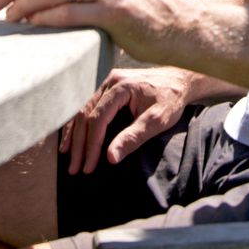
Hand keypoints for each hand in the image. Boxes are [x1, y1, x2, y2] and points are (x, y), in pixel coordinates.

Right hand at [60, 67, 199, 173]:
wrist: (181, 79)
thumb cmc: (172, 99)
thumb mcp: (157, 121)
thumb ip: (133, 137)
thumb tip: (110, 158)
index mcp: (121, 87)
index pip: (98, 119)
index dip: (91, 145)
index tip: (88, 166)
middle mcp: (110, 81)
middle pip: (85, 115)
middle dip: (79, 144)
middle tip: (74, 168)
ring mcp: (108, 83)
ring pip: (82, 110)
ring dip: (74, 135)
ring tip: (67, 156)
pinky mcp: (109, 87)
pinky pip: (89, 106)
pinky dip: (79, 124)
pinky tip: (73, 138)